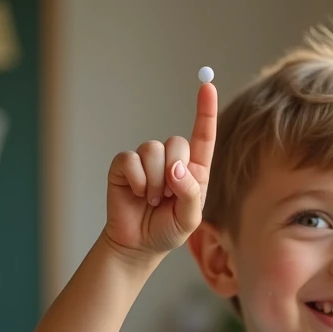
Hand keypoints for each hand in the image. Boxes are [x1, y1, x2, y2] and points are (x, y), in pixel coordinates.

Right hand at [104, 82, 218, 258]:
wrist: (137, 245)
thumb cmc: (167, 230)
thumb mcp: (190, 218)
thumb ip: (190, 192)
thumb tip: (176, 167)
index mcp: (194, 169)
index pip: (203, 136)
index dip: (205, 111)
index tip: (208, 86)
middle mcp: (172, 160)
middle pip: (176, 142)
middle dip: (172, 172)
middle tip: (165, 198)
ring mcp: (146, 161)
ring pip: (152, 150)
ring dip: (153, 181)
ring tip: (151, 200)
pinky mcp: (124, 166)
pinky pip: (131, 159)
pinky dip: (135, 179)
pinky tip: (135, 193)